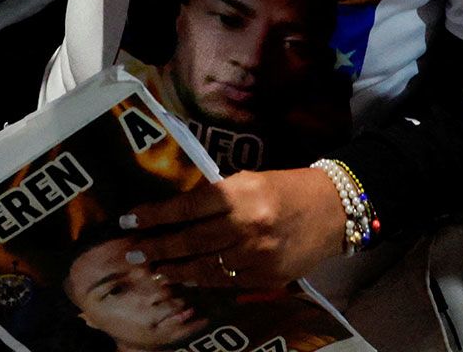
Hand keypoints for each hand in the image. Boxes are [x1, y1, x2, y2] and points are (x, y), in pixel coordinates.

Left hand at [119, 169, 345, 289]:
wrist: (333, 210)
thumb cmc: (286, 188)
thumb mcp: (249, 180)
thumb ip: (217, 196)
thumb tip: (178, 212)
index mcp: (239, 194)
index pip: (186, 207)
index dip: (155, 216)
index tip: (129, 221)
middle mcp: (245, 225)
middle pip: (190, 241)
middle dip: (157, 247)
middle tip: (132, 253)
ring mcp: (256, 256)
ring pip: (204, 268)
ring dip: (174, 270)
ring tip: (152, 269)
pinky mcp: (266, 278)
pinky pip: (225, 282)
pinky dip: (201, 281)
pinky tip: (184, 278)